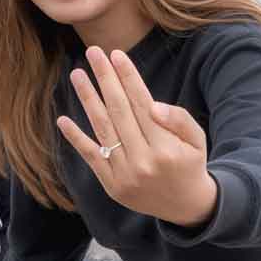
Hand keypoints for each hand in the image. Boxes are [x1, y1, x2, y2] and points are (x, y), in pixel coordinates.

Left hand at [61, 47, 217, 226]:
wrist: (185, 207)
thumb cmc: (190, 164)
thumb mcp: (197, 139)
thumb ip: (179, 119)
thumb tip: (153, 105)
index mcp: (166, 147)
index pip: (141, 103)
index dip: (127, 77)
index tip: (116, 55)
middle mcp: (143, 161)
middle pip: (119, 111)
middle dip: (105, 79)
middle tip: (93, 53)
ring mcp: (125, 175)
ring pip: (103, 129)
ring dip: (87, 99)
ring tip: (77, 74)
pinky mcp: (112, 185)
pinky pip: (92, 157)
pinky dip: (76, 138)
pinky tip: (63, 119)